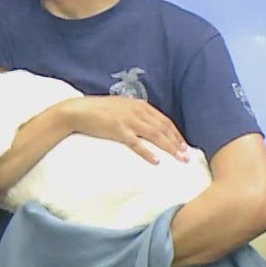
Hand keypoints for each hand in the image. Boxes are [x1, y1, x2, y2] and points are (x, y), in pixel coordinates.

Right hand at [60, 95, 189, 163]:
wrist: (78, 111)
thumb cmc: (98, 110)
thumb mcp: (121, 107)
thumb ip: (135, 114)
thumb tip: (147, 125)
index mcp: (140, 105)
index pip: (164, 120)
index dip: (176, 133)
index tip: (184, 145)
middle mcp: (137, 111)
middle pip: (163, 128)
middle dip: (177, 142)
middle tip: (187, 155)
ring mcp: (128, 120)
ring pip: (155, 135)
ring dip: (169, 148)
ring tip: (179, 159)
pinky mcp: (118, 130)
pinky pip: (136, 143)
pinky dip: (147, 152)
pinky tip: (156, 161)